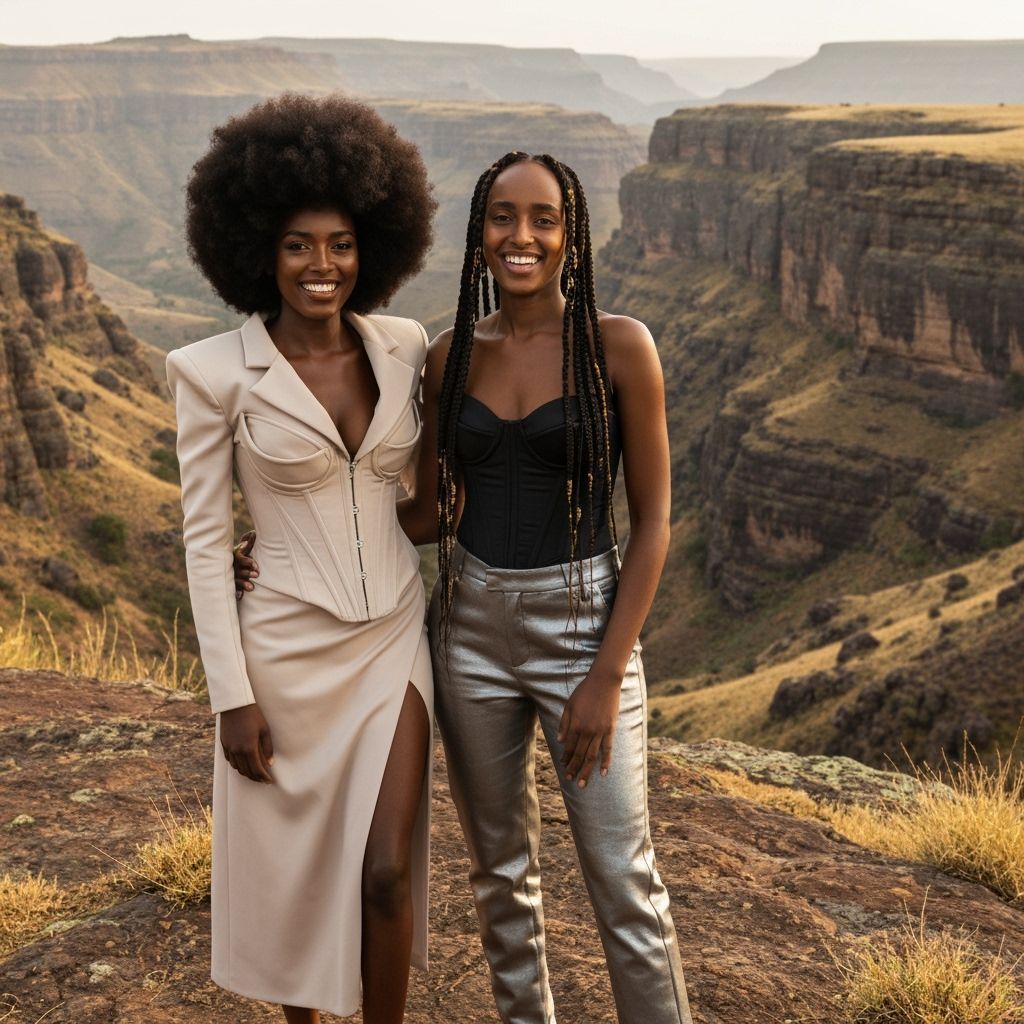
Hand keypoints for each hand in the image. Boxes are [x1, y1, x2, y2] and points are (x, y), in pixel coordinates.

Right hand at [219, 703, 273, 782]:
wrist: (236, 705)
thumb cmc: (254, 716)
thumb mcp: (265, 730)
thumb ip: (267, 748)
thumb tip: (270, 763)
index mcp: (249, 747)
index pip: (257, 769)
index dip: (263, 777)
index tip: (269, 781)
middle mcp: (237, 750)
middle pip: (246, 771)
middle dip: (256, 778)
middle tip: (263, 780)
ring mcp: (229, 748)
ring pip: (237, 768)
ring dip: (246, 773)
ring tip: (254, 774)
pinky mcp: (224, 744)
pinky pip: (230, 760)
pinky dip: (237, 766)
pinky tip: (243, 765)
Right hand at [233, 530, 258, 598]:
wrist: (215, 568)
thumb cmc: (235, 558)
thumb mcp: (240, 550)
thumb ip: (247, 543)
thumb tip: (253, 532)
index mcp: (233, 557)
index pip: (241, 558)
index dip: (249, 562)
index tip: (258, 568)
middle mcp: (230, 566)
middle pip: (239, 570)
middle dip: (248, 573)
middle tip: (257, 575)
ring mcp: (229, 576)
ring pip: (236, 580)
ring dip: (243, 583)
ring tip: (252, 588)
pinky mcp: (228, 585)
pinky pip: (231, 590)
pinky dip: (236, 593)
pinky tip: (241, 596)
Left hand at [557, 669, 621, 787]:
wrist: (604, 681)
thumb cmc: (584, 691)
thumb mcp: (569, 705)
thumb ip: (564, 723)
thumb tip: (560, 741)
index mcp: (575, 724)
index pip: (569, 747)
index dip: (566, 758)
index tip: (563, 766)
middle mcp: (587, 731)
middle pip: (579, 754)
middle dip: (574, 768)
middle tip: (570, 780)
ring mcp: (599, 731)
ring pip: (592, 756)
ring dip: (587, 770)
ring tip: (583, 783)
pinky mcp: (610, 729)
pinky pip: (608, 749)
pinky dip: (606, 762)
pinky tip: (603, 772)